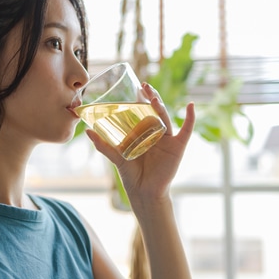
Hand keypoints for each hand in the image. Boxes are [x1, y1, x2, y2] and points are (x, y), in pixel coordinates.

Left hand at [85, 83, 195, 207]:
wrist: (144, 192)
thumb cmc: (132, 175)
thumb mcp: (117, 157)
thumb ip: (104, 145)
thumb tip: (87, 131)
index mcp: (143, 133)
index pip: (144, 112)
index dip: (142, 99)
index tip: (137, 85)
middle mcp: (156, 133)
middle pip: (155, 111)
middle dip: (151, 97)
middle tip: (144, 85)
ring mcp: (167, 140)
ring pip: (165, 118)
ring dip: (160, 105)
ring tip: (152, 96)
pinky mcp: (177, 147)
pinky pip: (186, 130)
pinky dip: (190, 118)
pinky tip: (191, 106)